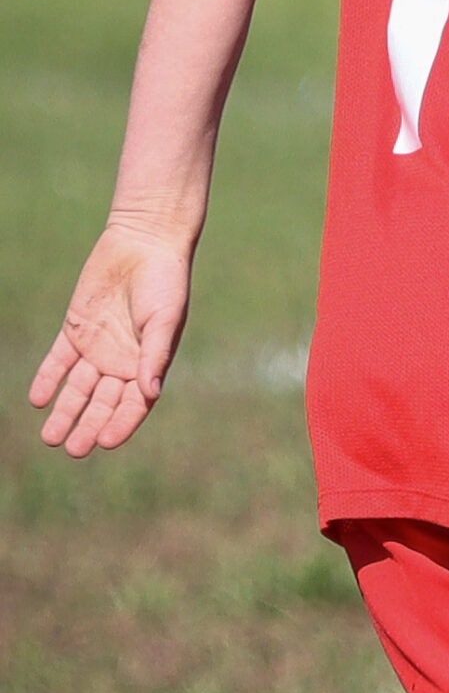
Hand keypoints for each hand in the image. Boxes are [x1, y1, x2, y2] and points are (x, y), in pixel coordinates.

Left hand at [30, 224, 193, 455]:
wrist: (144, 243)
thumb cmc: (165, 282)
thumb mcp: (164, 320)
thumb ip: (155, 355)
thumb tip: (149, 391)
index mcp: (148, 364)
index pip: (134, 404)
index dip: (120, 424)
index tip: (104, 443)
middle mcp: (122, 362)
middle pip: (102, 402)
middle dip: (87, 426)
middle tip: (73, 449)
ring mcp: (97, 347)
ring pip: (78, 388)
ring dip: (65, 412)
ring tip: (50, 437)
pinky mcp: (75, 330)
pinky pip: (59, 361)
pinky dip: (48, 380)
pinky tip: (38, 399)